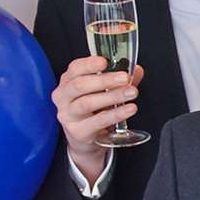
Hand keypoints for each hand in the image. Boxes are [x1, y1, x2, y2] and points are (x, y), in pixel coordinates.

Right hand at [52, 56, 143, 185]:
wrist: (85, 138)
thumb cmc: (93, 110)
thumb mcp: (105, 92)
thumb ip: (120, 81)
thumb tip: (136, 70)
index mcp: (68, 82)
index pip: (74, 69)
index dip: (89, 64)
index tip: (104, 61)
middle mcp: (63, 98)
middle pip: (80, 85)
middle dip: (104, 80)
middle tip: (124, 78)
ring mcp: (68, 115)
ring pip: (87, 103)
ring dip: (112, 96)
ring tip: (132, 93)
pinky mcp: (78, 132)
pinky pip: (97, 122)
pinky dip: (115, 114)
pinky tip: (129, 109)